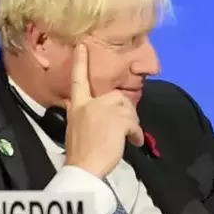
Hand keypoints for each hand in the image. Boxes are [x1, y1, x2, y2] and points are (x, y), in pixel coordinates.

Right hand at [62, 43, 143, 178]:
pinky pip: (134, 122)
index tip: (82, 45)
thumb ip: (87, 114)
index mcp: (77, 106)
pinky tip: (134, 142)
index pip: (78, 80)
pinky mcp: (118, 119)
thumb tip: (103, 114)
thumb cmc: (81, 152)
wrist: (83, 167)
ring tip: (129, 138)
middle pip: (116, 97)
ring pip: (128, 108)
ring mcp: (103, 110)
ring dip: (132, 123)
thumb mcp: (76, 127)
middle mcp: (89, 104)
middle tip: (126, 128)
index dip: (80, 62)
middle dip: (125, 110)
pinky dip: (136, 133)